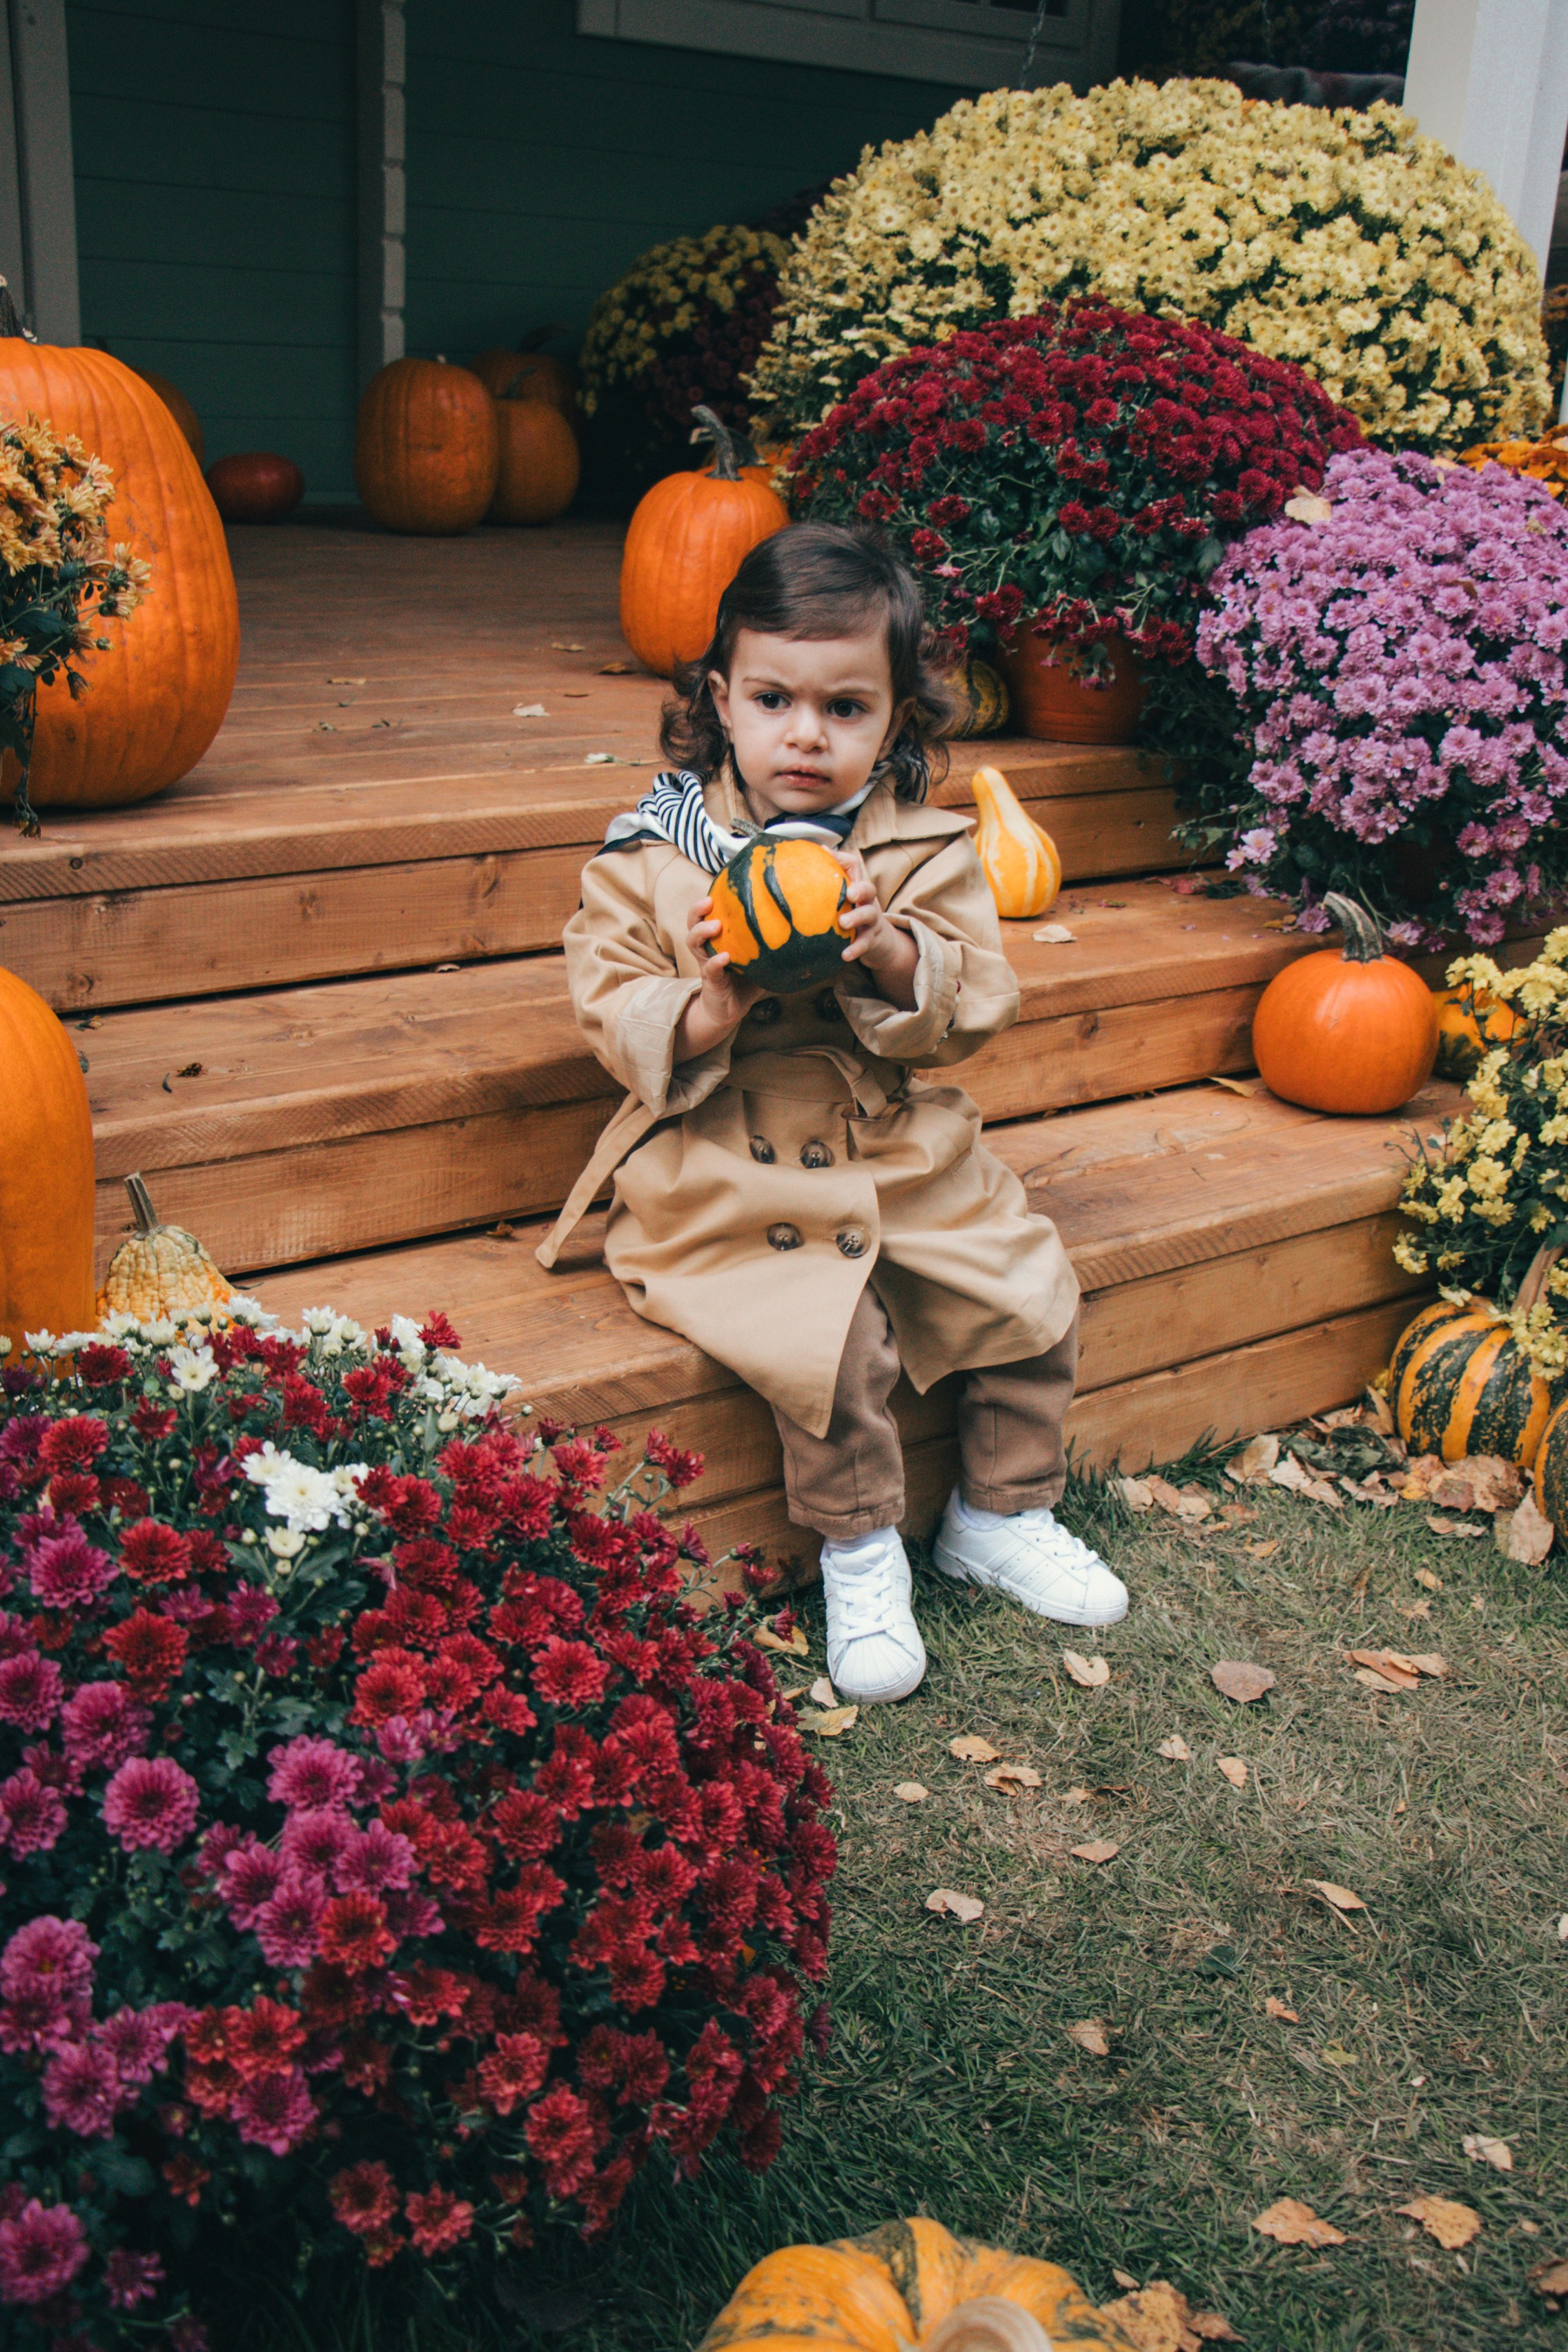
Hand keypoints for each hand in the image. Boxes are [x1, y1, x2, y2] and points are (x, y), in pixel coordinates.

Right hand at [677, 896, 763, 1058]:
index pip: (707, 916)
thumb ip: (773, 948)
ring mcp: (706, 964)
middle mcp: (707, 949)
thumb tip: (802, 932)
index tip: (718, 889)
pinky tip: (725, 958)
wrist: (729, 1012)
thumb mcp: (759, 961)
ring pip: (694, 944)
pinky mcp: (711, 981)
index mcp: (717, 941)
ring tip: (715, 926)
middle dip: (697, 910)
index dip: (708, 901)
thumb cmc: (744, 983)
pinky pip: (709, 969)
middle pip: (693, 924)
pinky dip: (715, 962)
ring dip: (702, 932)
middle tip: (709, 901)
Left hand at [834, 847, 918, 1007]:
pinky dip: (855, 949)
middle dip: (860, 888)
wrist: (880, 942)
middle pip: (869, 888)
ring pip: (869, 914)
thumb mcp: (843, 898)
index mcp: (857, 887)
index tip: (826, 854)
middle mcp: (867, 901)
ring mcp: (871, 920)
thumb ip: (829, 882)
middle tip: (849, 893)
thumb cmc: (853, 914)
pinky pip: (865, 943)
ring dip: (857, 917)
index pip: (854, 866)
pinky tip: (844, 955)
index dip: (841, 859)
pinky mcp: (871, 939)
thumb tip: (811, 857)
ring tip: (843, 923)